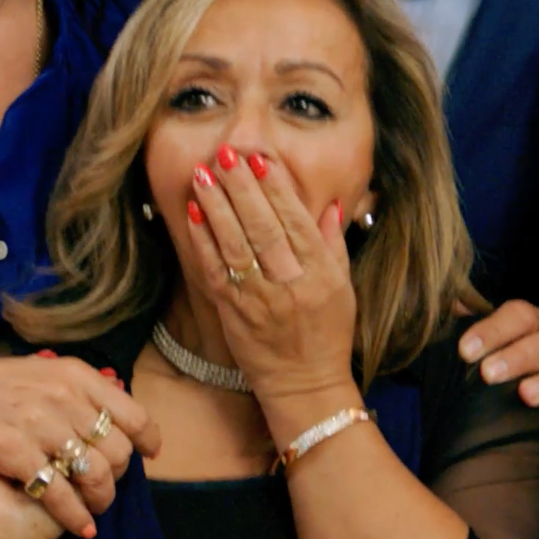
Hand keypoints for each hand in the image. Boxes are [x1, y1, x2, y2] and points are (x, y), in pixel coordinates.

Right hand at [0, 354, 156, 538]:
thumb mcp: (43, 371)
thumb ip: (80, 387)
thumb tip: (116, 395)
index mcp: (77, 376)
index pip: (132, 412)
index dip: (148, 438)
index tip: (152, 453)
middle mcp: (65, 398)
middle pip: (118, 447)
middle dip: (122, 475)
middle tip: (111, 487)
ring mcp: (40, 425)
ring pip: (94, 472)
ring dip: (102, 499)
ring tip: (97, 510)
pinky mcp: (13, 453)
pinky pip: (57, 492)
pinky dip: (74, 515)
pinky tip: (81, 528)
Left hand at [187, 148, 361, 442]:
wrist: (304, 384)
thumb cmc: (329, 333)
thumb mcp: (344, 287)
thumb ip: (333, 245)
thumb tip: (329, 205)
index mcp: (319, 275)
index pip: (296, 222)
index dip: (278, 189)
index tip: (263, 159)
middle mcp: (289, 284)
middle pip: (262, 228)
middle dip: (243, 188)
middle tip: (227, 154)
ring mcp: (257, 299)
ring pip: (234, 246)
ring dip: (217, 207)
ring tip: (205, 174)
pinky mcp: (232, 313)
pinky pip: (214, 271)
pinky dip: (203, 241)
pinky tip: (194, 214)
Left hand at [458, 301, 538, 440]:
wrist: (499, 413)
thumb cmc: (482, 365)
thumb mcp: (471, 342)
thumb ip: (462, 322)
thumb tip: (451, 302)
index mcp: (529, 325)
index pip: (519, 316)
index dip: (493, 330)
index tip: (465, 350)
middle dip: (517, 357)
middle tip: (488, 374)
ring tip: (526, 395)